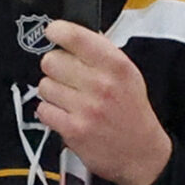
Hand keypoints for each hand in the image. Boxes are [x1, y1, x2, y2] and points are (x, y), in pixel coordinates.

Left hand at [36, 22, 171, 184]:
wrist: (141, 153)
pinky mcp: (73, 130)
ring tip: (70, 99)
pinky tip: (66, 114)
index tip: (53, 33)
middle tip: (67, 76)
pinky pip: (43, 110)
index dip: (57, 31)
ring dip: (52, 91)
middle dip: (55, 67)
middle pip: (51, 60)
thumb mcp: (128, 73)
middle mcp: (102, 85)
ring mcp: (86, 109)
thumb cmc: (131, 110)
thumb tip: (70, 33)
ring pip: (44, 85)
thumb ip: (100, 51)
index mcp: (116, 65)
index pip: (75, 36)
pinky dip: (50, 112)